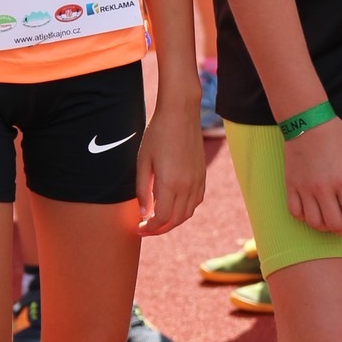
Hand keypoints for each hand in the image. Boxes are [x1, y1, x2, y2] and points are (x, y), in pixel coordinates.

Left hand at [136, 98, 206, 234]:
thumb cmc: (157, 134)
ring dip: (173, 221)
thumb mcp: (143, 162)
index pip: (162, 219)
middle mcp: (187, 186)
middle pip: (175, 220)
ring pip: (187, 213)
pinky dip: (185, 210)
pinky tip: (173, 206)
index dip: (149, 228)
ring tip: (158, 220)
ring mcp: (197, 181)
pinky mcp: (202, 175)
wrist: (181, 113)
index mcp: (170, 184)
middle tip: (145, 228)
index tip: (138, 227)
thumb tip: (143, 212)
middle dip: (160, 229)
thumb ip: (143, 189)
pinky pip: (196, 201)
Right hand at [283, 118, 341, 235]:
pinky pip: (296, 213)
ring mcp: (305, 189)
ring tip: (334, 220)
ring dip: (327, 227)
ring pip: (315, 223)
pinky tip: (315, 211)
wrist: (307, 122)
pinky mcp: (291, 186)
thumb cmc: (336, 137)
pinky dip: (306, 218)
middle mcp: (323, 189)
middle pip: (335, 225)